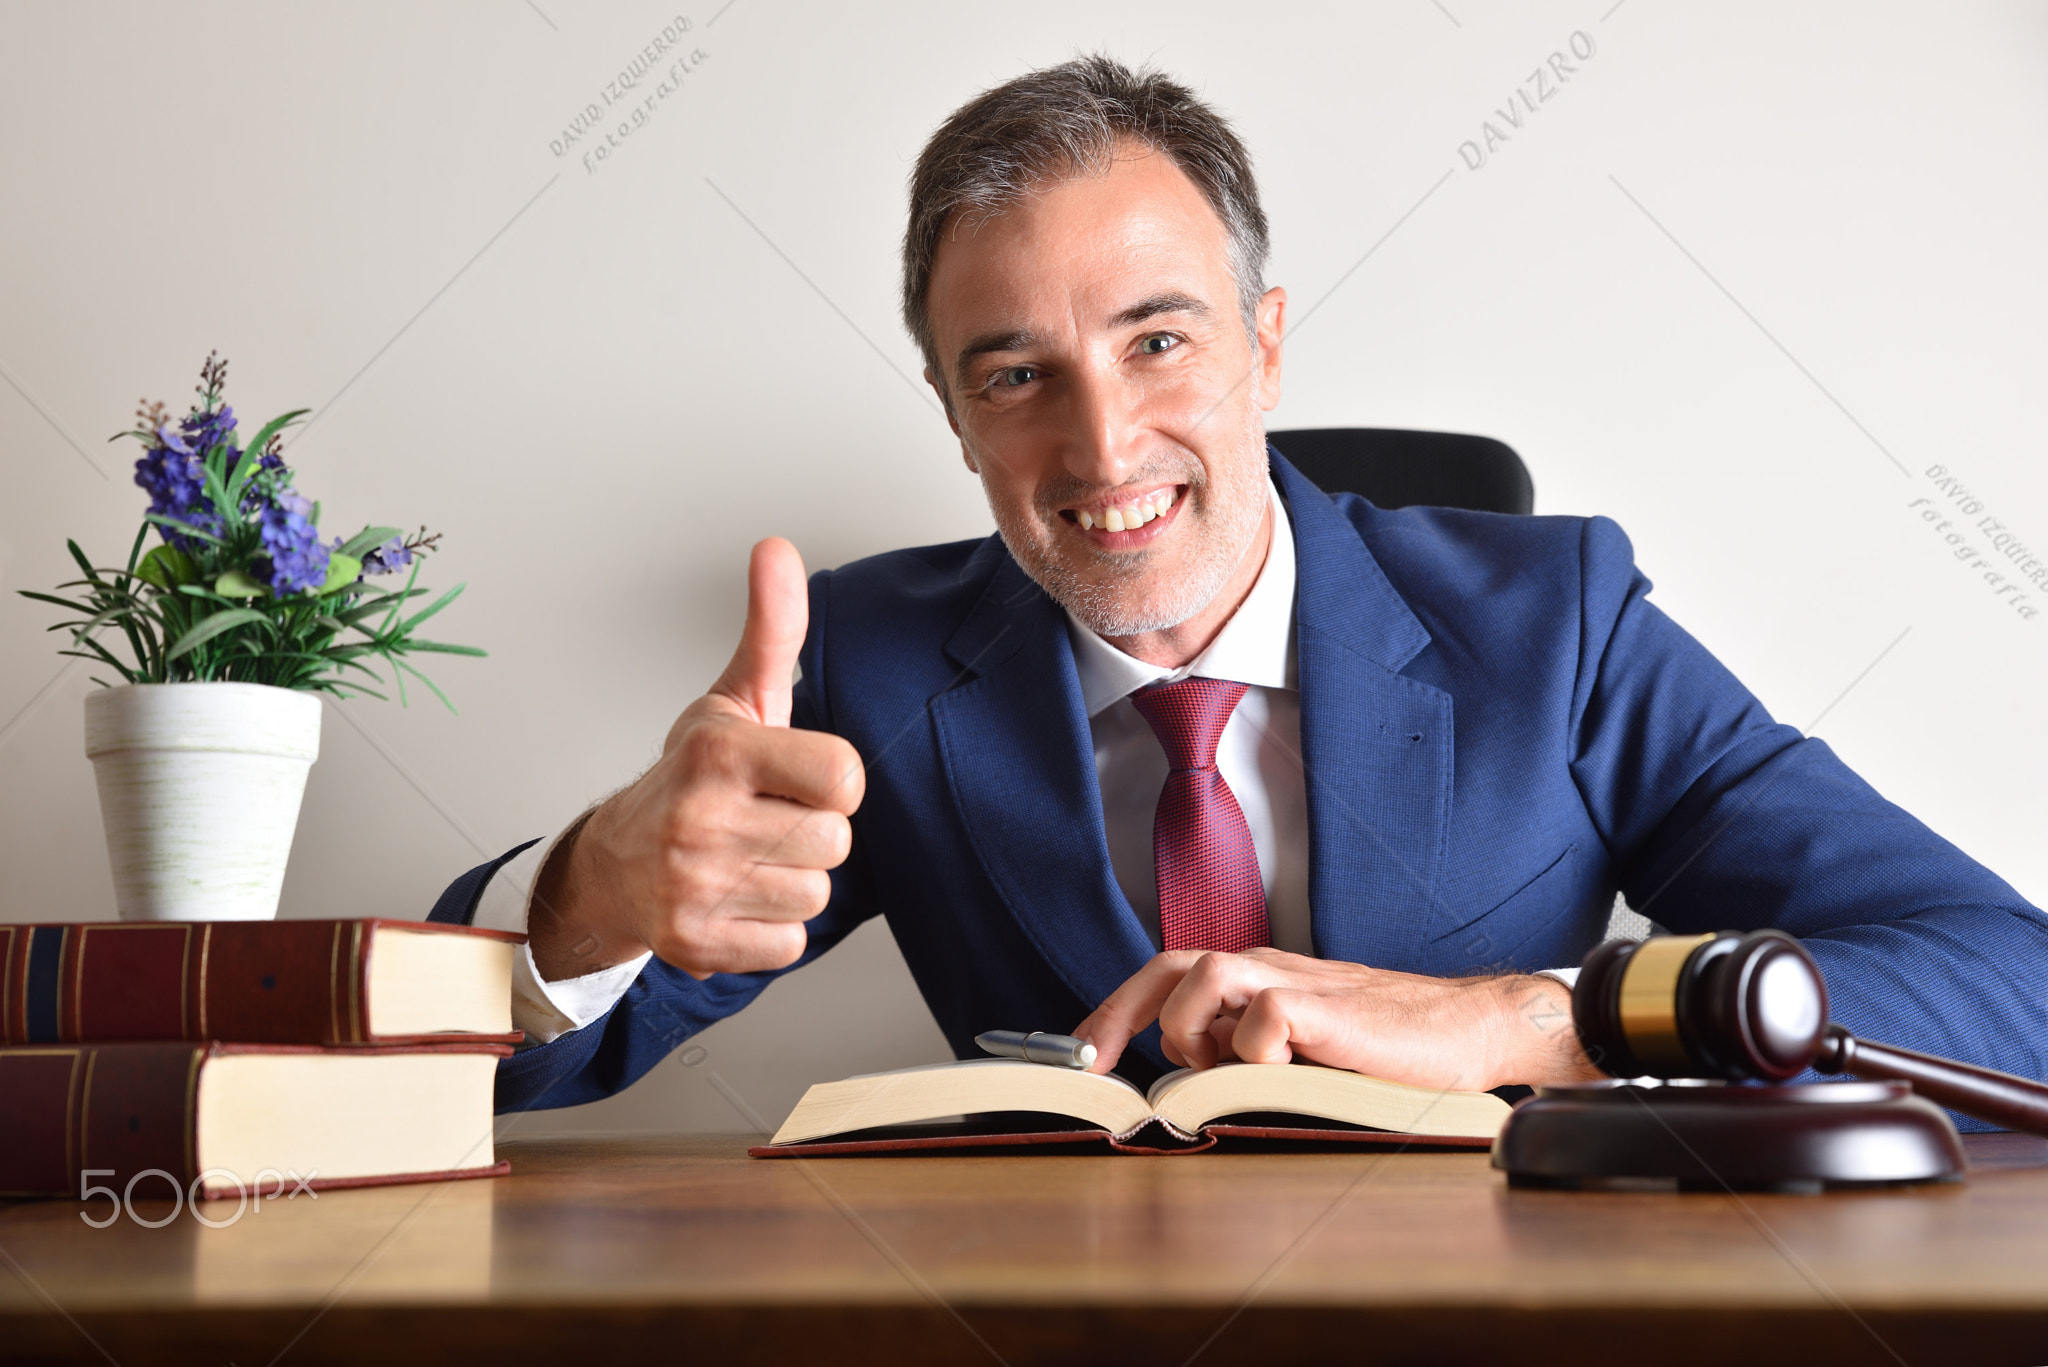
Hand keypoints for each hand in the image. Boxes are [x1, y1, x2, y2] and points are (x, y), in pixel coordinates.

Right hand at [527, 538, 864, 981]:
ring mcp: (693, 887)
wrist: (612, 863)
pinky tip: (736, 898)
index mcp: (720, 753)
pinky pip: (788, 944)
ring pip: (816, 895)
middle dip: (811, 832)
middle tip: (765, 819)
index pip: (844, 776)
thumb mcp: (733, 698)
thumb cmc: (690, 777)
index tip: (794, 776)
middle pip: (835, 842)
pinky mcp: (694, 944)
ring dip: (792, 880)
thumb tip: (777, 548)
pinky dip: (771, 928)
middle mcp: (700, 820)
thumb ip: (772, 629)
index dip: (831, 780)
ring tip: (747, 857)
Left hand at [1074, 948, 1605, 1092]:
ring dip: (1194, 1030)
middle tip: (1093, 1063)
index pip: (1168, 976)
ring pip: (1206, 976)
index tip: (1081, 1055)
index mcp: (1257, 978)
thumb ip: (1247, 1056)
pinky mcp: (1328, 1007)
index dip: (1116, 1010)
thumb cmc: (1387, 1045)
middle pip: (1171, 967)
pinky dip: (1257, 1050)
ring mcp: (1296, 984)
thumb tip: (1187, 1093)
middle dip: (1119, 1012)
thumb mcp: (1301, 1050)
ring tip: (1219, 1070)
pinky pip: (1264, 1017)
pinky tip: (1283, 1072)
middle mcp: (1267, 970)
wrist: (1468, 1028)